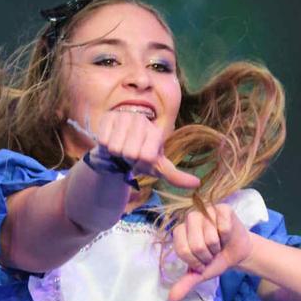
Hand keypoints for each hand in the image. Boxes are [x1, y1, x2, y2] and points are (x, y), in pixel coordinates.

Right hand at [68, 110, 200, 190]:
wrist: (119, 151)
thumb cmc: (140, 159)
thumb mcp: (158, 168)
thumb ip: (176, 177)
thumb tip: (197, 183)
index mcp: (156, 133)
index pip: (146, 157)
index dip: (141, 164)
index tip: (142, 160)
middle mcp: (142, 120)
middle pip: (129, 153)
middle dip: (127, 160)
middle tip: (129, 154)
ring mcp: (124, 116)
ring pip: (115, 147)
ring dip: (116, 153)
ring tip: (121, 148)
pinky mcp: (108, 117)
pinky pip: (103, 140)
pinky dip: (105, 146)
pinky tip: (111, 140)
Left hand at [166, 204, 254, 300]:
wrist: (237, 252)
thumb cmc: (215, 259)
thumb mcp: (200, 273)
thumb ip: (185, 284)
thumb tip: (171, 300)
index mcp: (180, 232)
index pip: (183, 250)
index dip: (195, 261)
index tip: (202, 262)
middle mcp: (190, 218)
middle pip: (196, 244)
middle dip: (208, 255)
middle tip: (212, 252)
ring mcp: (206, 211)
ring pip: (210, 236)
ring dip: (218, 246)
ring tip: (220, 244)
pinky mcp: (222, 208)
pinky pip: (223, 226)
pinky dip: (227, 236)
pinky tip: (227, 234)